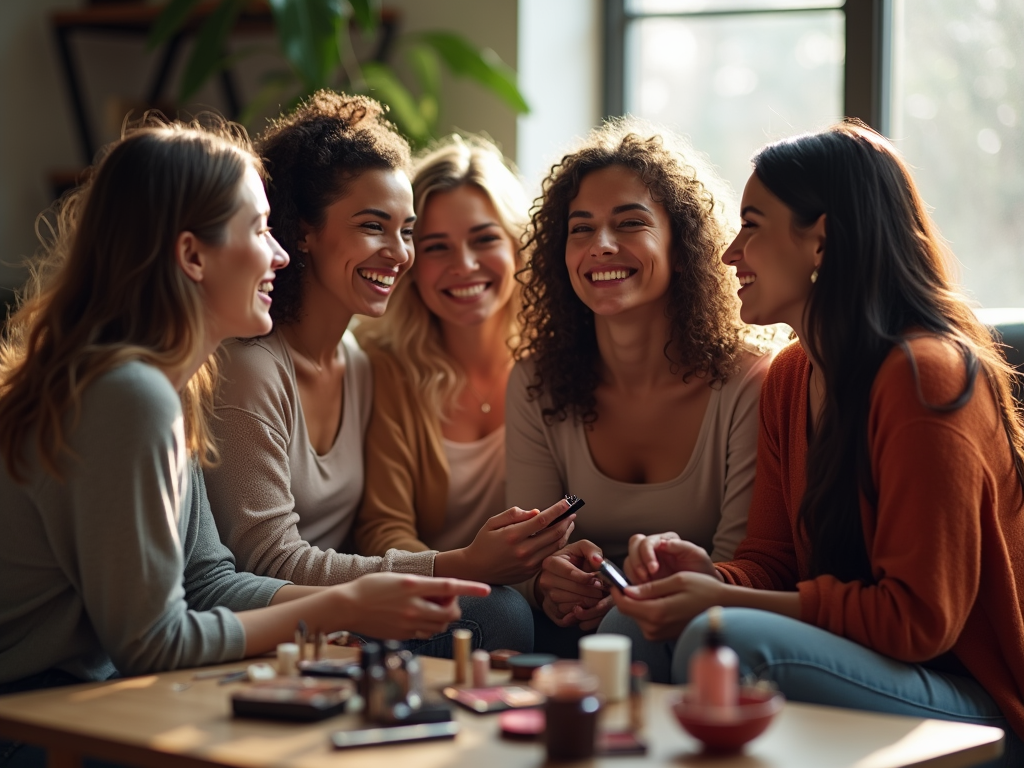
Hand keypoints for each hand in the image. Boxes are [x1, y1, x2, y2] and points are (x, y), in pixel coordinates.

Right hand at [336, 573, 489, 639]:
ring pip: (440, 626)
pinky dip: (428, 627)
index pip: (449, 587)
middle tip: (447, 601)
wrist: (346, 606)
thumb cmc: (371, 587)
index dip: (471, 588)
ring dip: (443, 619)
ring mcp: (407, 623)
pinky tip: (418, 619)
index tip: (487, 589)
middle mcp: (413, 605)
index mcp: (412, 586)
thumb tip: (442, 594)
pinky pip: (425, 634)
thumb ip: (421, 586)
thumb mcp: (398, 579)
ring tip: (431, 609)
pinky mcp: (402, 636)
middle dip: (454, 608)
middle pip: (449, 612)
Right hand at [451, 498, 576, 583]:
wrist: (476, 570)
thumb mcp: (492, 523)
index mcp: (513, 536)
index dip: (557, 510)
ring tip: (569, 523)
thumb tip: (536, 512)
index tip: (567, 501)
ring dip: (565, 533)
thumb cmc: (483, 542)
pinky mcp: (531, 572)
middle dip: (566, 521)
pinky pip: (549, 556)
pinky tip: (559, 537)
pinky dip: (557, 545)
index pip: (542, 520)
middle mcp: (523, 551)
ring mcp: (528, 564)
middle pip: (554, 533)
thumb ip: (513, 515)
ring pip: (555, 546)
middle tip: (572, 512)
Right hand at [535, 540, 608, 627]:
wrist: (561, 576)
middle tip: (601, 591)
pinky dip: (580, 613)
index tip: (598, 581)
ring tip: (597, 598)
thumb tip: (597, 561)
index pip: (569, 573)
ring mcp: (546, 596)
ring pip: (569, 604)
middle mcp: (545, 580)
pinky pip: (567, 616)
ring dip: (586, 603)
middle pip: (570, 590)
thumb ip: (591, 550)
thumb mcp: (582, 549)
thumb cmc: (574, 561)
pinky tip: (588, 606)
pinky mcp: (550, 610)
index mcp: (551, 562)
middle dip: (590, 592)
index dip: (587, 578)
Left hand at [610, 571, 724, 640]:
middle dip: (627, 595)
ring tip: (651, 588)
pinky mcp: (662, 636)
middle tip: (635, 579)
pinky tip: (658, 599)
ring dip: (637, 602)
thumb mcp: (677, 581)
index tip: (616, 578)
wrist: (723, 608)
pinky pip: (646, 620)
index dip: (616, 590)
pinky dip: (646, 609)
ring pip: (636, 615)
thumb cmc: (703, 590)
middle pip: (628, 610)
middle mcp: (655, 628)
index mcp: (657, 613)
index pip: (623, 604)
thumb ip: (651, 588)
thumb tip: (628, 590)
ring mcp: (659, 634)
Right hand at [624, 532, 720, 583]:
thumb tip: (662, 543)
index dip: (646, 554)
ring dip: (633, 574)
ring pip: (629, 562)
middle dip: (637, 562)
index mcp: (665, 541)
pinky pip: (630, 578)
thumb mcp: (698, 555)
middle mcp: (653, 549)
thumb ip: (681, 546)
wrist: (705, 590)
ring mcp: (645, 563)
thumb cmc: (701, 570)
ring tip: (645, 587)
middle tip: (645, 577)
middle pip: (633, 547)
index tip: (653, 568)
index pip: (647, 541)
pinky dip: (633, 584)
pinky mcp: (642, 578)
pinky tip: (643, 592)